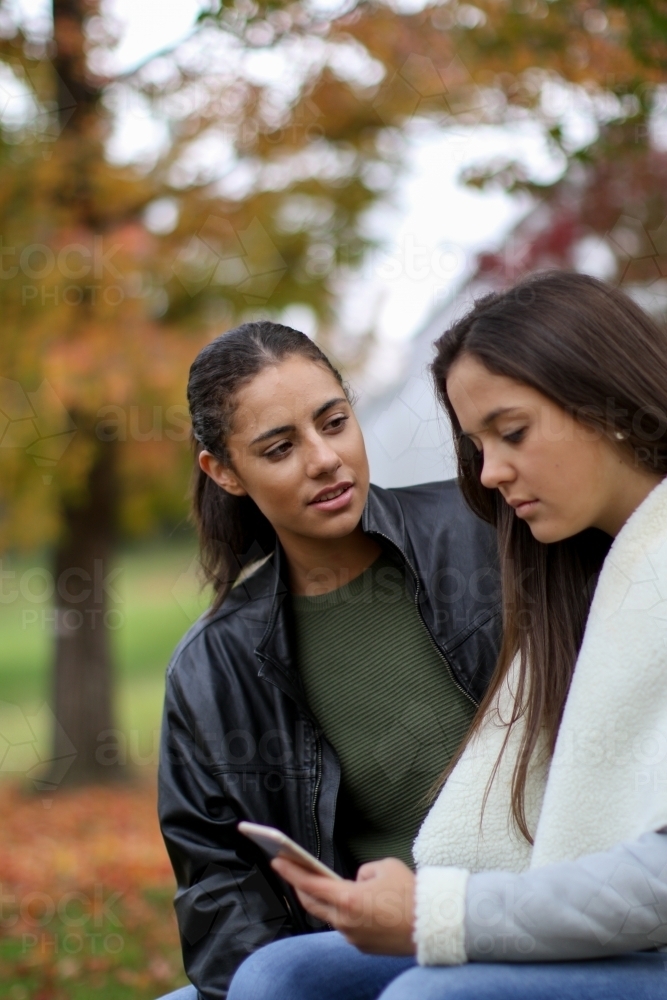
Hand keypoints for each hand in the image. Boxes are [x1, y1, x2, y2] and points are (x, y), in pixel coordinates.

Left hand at [271, 855, 415, 954]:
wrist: (432, 925)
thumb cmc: (410, 893)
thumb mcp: (384, 867)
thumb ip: (363, 871)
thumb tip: (356, 881)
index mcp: (348, 899)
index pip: (309, 884)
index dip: (290, 871)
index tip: (277, 860)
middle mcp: (345, 922)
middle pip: (312, 904)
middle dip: (300, 886)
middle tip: (293, 870)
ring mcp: (353, 937)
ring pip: (330, 916)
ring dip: (325, 901)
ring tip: (321, 885)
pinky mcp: (363, 947)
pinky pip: (346, 927)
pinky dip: (344, 914)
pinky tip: (351, 903)